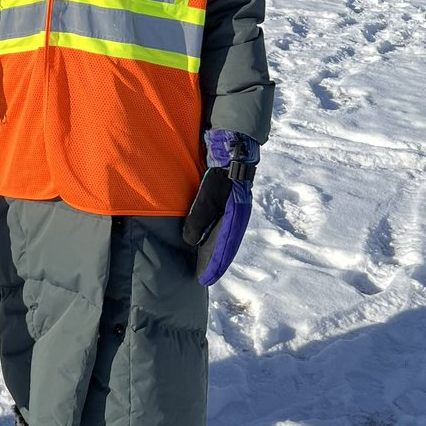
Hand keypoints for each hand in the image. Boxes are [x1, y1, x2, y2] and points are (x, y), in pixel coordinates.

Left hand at [183, 130, 258, 285]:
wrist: (233, 144)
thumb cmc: (222, 169)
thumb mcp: (209, 193)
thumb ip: (200, 216)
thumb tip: (190, 241)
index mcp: (235, 217)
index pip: (223, 248)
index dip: (213, 265)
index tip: (204, 281)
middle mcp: (235, 215)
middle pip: (224, 243)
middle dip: (213, 261)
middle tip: (202, 277)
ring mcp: (231, 206)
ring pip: (221, 233)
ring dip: (212, 248)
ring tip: (201, 261)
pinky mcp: (225, 197)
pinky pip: (218, 221)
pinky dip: (211, 233)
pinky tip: (202, 236)